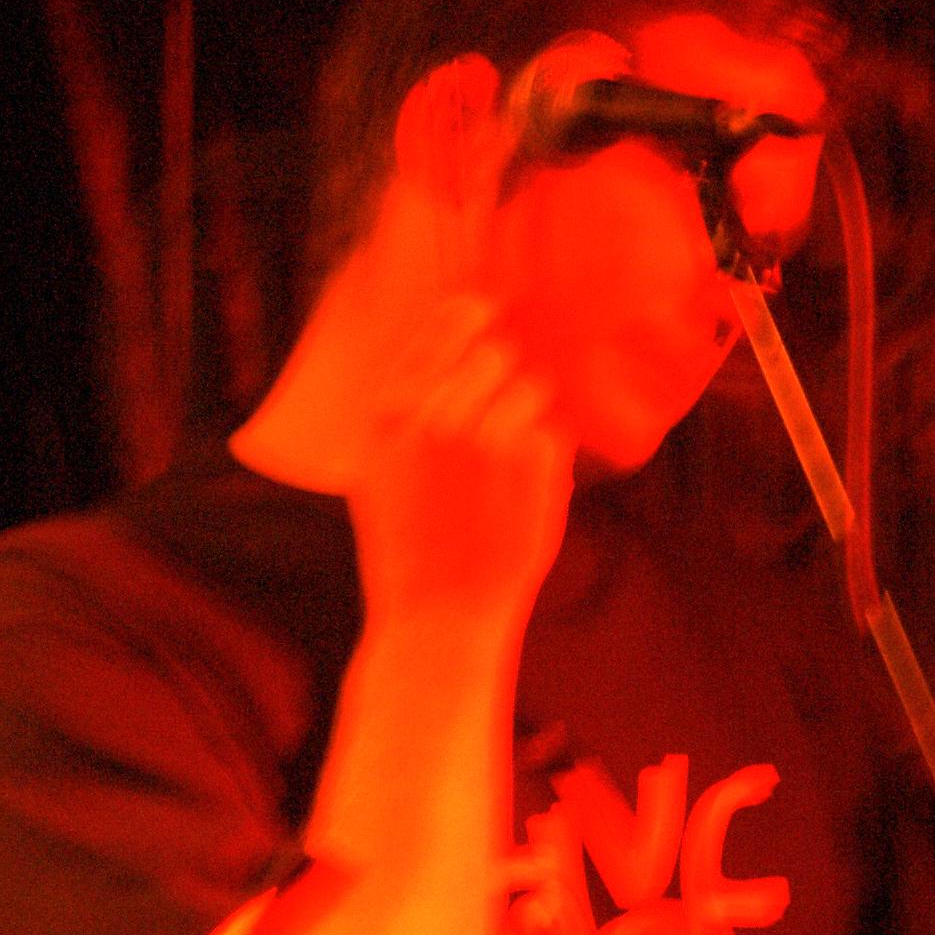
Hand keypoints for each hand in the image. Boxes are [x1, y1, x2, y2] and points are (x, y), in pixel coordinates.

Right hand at [348, 289, 573, 633]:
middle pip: (496, 354)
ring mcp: (490, 433)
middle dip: (500, 383)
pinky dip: (545, 461)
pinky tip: (517, 501)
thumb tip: (457, 345)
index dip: (472, 316)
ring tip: (499, 480)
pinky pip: (555, 434)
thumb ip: (408, 409)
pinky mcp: (535, 460)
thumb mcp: (379, 473)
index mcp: (392, 411)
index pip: (445, 325)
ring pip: (531, 391)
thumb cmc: (408, 550)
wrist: (437, 620)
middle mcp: (439, 411)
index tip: (487, 314)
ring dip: (525, 423)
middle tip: (492, 434)